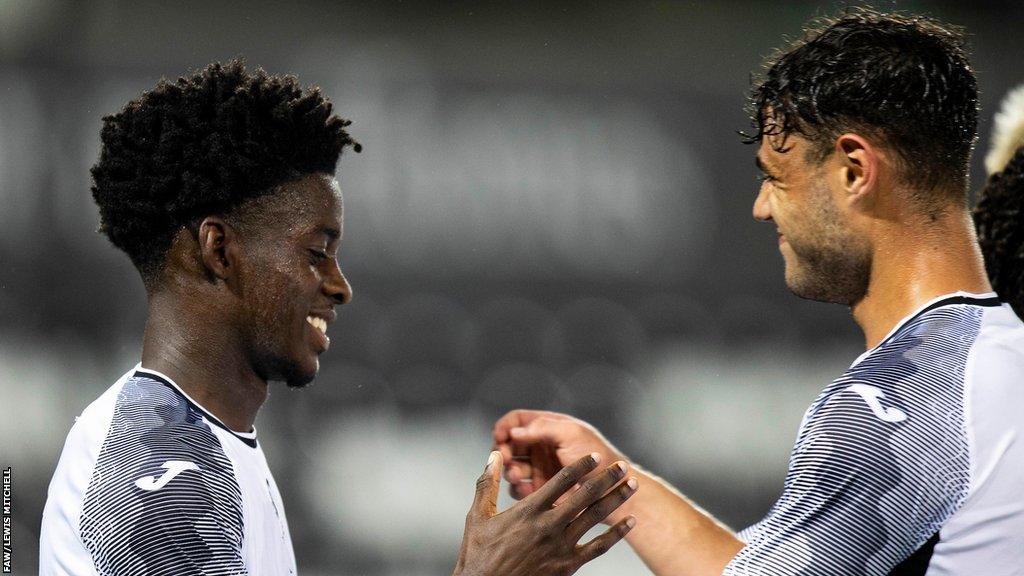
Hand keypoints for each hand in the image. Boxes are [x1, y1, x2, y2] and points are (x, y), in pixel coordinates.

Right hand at [453, 451, 636, 575]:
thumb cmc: (479, 553)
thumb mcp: (478, 516)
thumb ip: (487, 483)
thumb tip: (493, 455)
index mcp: (529, 510)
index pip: (560, 481)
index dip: (580, 465)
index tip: (594, 455)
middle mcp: (548, 525)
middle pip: (584, 495)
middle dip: (606, 478)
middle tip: (622, 465)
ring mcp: (560, 546)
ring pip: (594, 517)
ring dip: (615, 499)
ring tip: (632, 486)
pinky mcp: (567, 565)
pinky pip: (598, 547)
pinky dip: (616, 534)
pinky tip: (630, 523)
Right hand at [493, 410, 631, 521]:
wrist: (619, 493)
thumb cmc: (601, 459)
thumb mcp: (572, 435)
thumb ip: (543, 428)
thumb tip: (514, 432)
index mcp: (549, 428)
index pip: (517, 421)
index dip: (505, 427)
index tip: (499, 437)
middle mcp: (543, 447)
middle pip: (510, 445)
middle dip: (505, 452)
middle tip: (507, 461)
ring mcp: (542, 470)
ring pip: (513, 468)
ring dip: (511, 471)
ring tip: (517, 477)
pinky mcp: (544, 492)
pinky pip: (522, 490)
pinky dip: (520, 490)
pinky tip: (527, 492)